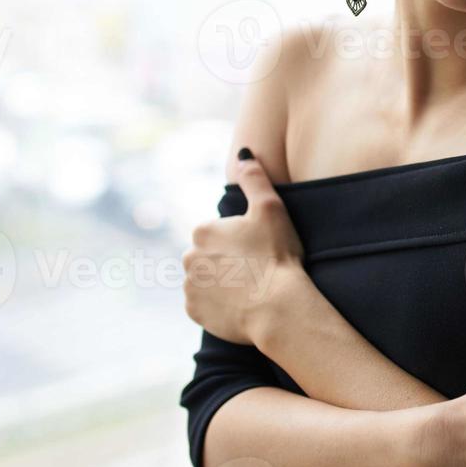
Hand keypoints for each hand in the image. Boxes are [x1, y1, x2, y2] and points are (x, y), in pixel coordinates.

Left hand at [182, 151, 306, 345]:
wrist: (278, 307)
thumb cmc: (276, 255)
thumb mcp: (271, 208)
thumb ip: (254, 178)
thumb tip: (243, 153)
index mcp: (202, 230)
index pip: (219, 232)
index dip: (241, 240)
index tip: (259, 250)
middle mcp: (187, 257)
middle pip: (209, 256)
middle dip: (227, 261)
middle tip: (256, 269)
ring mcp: (189, 287)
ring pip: (206, 280)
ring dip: (222, 283)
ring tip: (251, 289)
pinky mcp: (195, 312)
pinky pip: (205, 305)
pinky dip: (219, 305)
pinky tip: (241, 305)